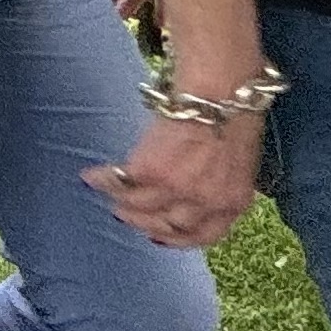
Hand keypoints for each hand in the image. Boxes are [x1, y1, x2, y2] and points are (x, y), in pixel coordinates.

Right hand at [84, 114, 259, 250]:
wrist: (221, 89)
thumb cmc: (234, 112)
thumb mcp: (238, 161)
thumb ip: (219, 182)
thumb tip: (196, 188)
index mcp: (233, 201)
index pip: (205, 236)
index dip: (178, 241)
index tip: (160, 238)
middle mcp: (205, 202)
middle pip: (167, 227)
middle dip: (143, 224)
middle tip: (126, 215)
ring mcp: (177, 189)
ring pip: (140, 208)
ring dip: (122, 205)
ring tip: (111, 196)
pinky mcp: (152, 170)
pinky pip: (120, 182)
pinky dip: (103, 180)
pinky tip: (92, 175)